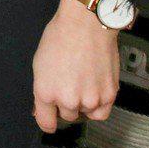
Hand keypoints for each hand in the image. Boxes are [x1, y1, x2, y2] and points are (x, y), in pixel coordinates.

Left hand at [33, 0, 120, 132]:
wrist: (86, 24)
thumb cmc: (61, 37)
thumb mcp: (40, 64)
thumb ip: (43, 90)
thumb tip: (43, 108)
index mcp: (46, 92)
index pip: (46, 123)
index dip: (46, 118)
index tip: (49, 115)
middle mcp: (67, 100)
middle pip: (66, 115)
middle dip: (65, 103)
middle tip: (69, 83)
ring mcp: (90, 99)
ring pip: (84, 113)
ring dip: (83, 103)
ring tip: (83, 80)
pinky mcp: (108, 96)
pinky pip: (102, 112)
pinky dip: (98, 106)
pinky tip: (94, 91)